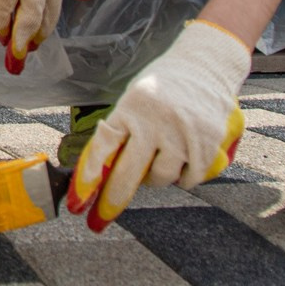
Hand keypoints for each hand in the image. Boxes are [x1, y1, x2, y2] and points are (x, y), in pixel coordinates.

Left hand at [67, 20, 250, 231]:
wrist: (205, 64)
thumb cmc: (162, 86)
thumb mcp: (133, 100)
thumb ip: (121, 132)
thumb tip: (101, 173)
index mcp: (130, 109)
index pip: (103, 149)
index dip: (88, 178)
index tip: (77, 202)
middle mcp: (154, 122)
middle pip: (128, 174)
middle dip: (111, 202)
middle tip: (98, 221)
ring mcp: (182, 135)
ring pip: (160, 179)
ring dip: (154, 179)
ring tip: (157, 160)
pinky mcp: (207, 144)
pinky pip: (189, 179)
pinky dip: (182, 177)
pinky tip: (181, 161)